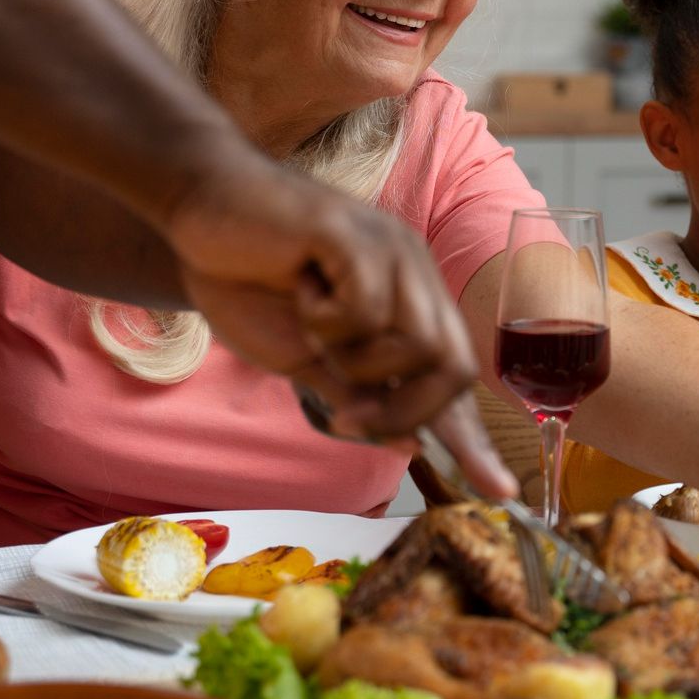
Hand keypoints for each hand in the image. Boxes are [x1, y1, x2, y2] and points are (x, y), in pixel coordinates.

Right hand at [164, 144, 515, 497]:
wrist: (199, 210)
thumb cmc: (246, 278)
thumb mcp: (304, 357)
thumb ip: (354, 393)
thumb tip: (407, 445)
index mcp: (407, 301)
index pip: (453, 374)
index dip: (473, 437)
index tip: (499, 488)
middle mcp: (413, 274)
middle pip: (455, 368)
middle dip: (404, 410)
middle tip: (344, 414)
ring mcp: (392, 251)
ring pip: (419, 345)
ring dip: (359, 363)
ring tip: (312, 327)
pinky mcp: (359, 236)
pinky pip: (369, 311)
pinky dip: (326, 319)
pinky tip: (298, 285)